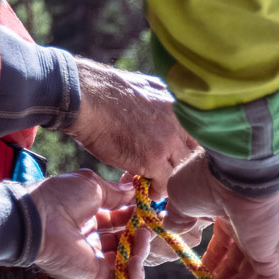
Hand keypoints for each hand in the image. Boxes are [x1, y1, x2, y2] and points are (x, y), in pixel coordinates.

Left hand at [23, 170, 152, 278]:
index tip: (150, 207)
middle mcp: (93, 239)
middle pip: (126, 242)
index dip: (136, 215)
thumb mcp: (93, 186)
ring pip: (128, 262)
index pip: (120, 220)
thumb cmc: (60, 197)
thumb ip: (116, 192)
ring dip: (141, 250)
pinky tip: (136, 255)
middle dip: (142, 232)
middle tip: (152, 223)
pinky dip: (135, 272)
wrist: (38, 218)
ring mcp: (94, 260)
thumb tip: (135, 191)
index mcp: (90, 217)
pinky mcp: (95, 278)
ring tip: (143, 235)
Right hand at [69, 60, 197, 183]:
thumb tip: (157, 106)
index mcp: (175, 102)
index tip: (174, 157)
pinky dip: (158, 191)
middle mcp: (177, 120)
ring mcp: (167, 139)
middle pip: (193, 152)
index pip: (194, 132)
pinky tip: (149, 193)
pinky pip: (166, 182)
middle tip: (168, 174)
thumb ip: (156, 100)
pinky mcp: (153, 158)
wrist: (83, 98)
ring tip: (158, 186)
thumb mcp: (141, 85)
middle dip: (182, 165)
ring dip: (171, 179)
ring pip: (182, 168)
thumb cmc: (101, 90)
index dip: (184, 147)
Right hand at [161, 153, 278, 278]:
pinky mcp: (274, 253)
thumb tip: (171, 229)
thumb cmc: (206, 177)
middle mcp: (250, 227)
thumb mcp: (180, 198)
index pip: (223, 246)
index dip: (209, 268)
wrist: (236, 170)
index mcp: (230, 211)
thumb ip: (177, 218)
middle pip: (235, 266)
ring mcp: (264, 241)